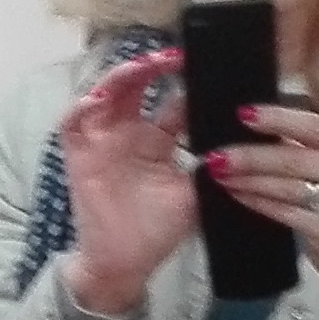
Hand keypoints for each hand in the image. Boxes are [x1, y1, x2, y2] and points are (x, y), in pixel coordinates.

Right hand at [58, 50, 197, 318]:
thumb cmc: (158, 230)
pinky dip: (80, 108)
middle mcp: (128, 134)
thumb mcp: (195, 194)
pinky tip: (97, 101)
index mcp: (157, 140)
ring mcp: (101, 142)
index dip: (186, 83)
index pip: (172, 101)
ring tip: (140, 67)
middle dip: (153, 66)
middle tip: (174, 55)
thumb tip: (246, 142)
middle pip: (136, 86)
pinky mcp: (78, 156)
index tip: (205, 67)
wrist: (125, 264)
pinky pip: (72, 124)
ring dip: (119, 77)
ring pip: (104, 95)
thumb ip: (215, 168)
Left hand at [209, 104, 318, 317]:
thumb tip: (262, 123)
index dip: (279, 118)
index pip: (316, 127)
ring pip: (289, 187)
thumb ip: (309, 147)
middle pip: (296, 158)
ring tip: (220, 174)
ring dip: (250, 180)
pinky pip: (288, 213)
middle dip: (252, 156)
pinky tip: (239, 196)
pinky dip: (260, 203)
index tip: (243, 114)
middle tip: (216, 154)